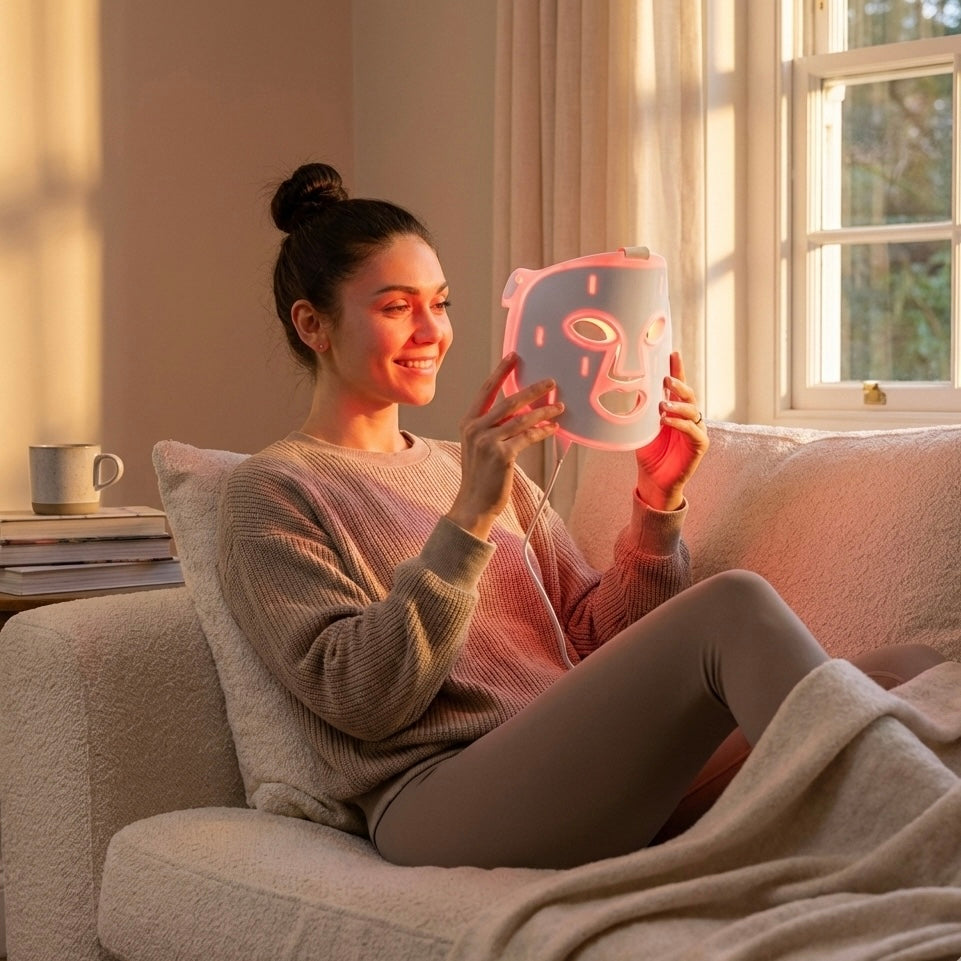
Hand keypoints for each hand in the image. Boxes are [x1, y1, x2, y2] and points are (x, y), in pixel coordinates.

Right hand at [446, 353, 563, 539]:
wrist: (474, 504)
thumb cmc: (481, 477)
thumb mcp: (479, 447)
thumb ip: (494, 427)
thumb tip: (522, 412)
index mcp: (468, 423)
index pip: (486, 391)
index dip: (501, 372)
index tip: (514, 356)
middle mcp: (475, 428)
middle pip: (508, 400)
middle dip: (532, 389)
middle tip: (551, 382)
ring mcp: (488, 441)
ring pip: (521, 418)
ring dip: (544, 411)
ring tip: (559, 407)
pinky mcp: (502, 454)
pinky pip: (527, 436)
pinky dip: (542, 431)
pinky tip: (553, 428)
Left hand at [634, 351, 707, 510]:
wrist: (654, 480)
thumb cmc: (649, 453)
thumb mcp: (641, 427)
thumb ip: (642, 410)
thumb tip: (629, 389)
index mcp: (676, 410)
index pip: (678, 386)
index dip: (677, 369)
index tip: (673, 353)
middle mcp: (689, 417)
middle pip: (689, 395)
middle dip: (679, 384)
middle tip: (666, 379)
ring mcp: (696, 430)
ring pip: (693, 410)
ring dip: (677, 405)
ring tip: (662, 405)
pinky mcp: (700, 445)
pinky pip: (693, 430)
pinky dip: (680, 424)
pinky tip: (667, 421)